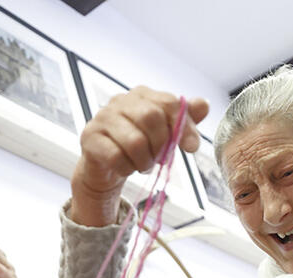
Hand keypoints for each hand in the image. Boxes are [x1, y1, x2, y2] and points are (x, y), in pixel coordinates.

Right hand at [71, 86, 208, 226]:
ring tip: (143, 165)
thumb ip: (184, 119)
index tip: (191, 148)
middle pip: (151, 118)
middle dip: (161, 145)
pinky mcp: (89, 138)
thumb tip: (203, 105)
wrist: (106, 166)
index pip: (169, 103)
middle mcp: (120, 101)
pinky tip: (127, 168)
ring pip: (134, 142)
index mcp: (141, 94)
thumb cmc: (139, 146)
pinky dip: (127, 169)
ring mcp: (102, 118)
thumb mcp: (165, 133)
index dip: (184, 126)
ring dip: (144, 161)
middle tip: (159, 159)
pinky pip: (116, 157)